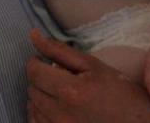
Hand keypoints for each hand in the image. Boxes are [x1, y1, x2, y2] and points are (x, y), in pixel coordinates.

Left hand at [26, 29, 149, 122]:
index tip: (42, 61)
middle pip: (32, 89)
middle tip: (57, 77)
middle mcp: (62, 114)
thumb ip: (58, 50)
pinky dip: (40, 113)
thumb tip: (33, 35)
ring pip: (32, 107)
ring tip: (58, 93)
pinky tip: (55, 107)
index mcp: (71, 91)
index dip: (35, 62)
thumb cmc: (118, 91)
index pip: (34, 72)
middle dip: (40, 79)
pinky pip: (36, 122)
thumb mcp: (91, 64)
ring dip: (40, 96)